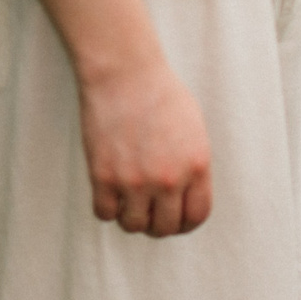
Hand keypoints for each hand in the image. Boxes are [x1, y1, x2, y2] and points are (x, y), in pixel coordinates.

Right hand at [77, 54, 212, 236]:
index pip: (196, 217)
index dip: (185, 223)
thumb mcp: (194, 128)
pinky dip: (107, 208)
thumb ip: (193, 165)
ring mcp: (135, 181)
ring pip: (134, 226)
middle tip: (149, 210)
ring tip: (128, 200)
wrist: (124, 72)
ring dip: (132, 217)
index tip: (175, 218)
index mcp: (197, 166)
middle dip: (158, 223)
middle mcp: (169, 179)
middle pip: (166, 227)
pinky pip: (105, 213)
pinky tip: (109, 191)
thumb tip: (187, 194)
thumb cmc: (160, 92)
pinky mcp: (104, 176)